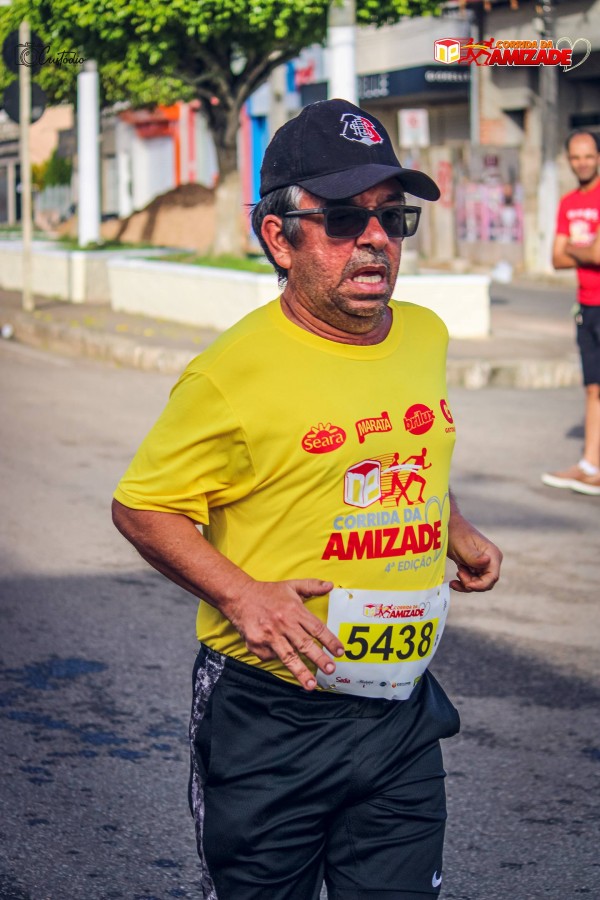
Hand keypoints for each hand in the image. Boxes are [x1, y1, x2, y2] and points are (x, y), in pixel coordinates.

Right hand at [223, 579, 343, 690]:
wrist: (238, 596)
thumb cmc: (267, 592)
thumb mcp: (291, 586)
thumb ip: (312, 586)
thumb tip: (331, 586)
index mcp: (294, 610)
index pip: (317, 628)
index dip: (330, 641)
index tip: (340, 652)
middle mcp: (283, 623)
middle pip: (305, 644)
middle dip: (319, 659)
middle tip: (331, 669)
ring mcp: (269, 635)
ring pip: (288, 657)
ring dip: (301, 672)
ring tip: (312, 685)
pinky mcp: (256, 643)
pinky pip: (270, 656)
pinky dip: (275, 658)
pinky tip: (277, 655)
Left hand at [447, 512, 501, 592]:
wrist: (448, 527)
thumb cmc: (456, 533)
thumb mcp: (463, 546)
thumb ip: (474, 557)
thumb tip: (487, 561)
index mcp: (492, 555)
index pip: (492, 577)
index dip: (481, 585)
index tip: (467, 585)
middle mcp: (491, 561)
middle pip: (486, 583)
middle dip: (471, 583)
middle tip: (459, 572)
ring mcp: (484, 565)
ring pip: (478, 583)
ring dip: (466, 583)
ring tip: (457, 572)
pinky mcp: (475, 567)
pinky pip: (472, 581)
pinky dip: (463, 582)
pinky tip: (454, 581)